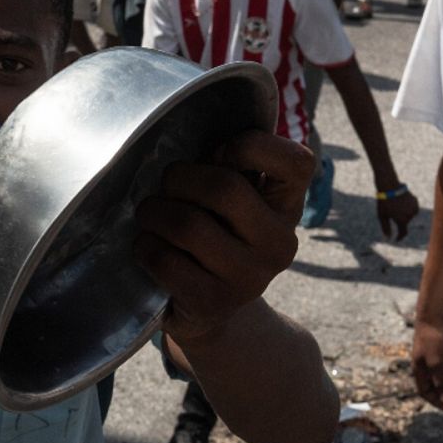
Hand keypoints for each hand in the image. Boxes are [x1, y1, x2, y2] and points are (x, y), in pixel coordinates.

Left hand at [135, 130, 314, 345]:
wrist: (211, 310)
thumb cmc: (214, 232)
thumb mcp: (231, 197)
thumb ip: (226, 164)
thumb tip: (185, 132)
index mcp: (288, 206)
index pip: (297, 162)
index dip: (250, 145)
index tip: (219, 153)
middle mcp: (280, 243)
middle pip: (223, 187)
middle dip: (178, 179)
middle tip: (165, 187)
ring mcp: (250, 277)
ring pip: (187, 225)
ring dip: (153, 213)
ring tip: (149, 215)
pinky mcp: (213, 303)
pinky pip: (165, 260)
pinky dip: (145, 246)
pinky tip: (148, 246)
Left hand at [376, 190, 419, 240]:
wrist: (389, 186)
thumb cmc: (384, 202)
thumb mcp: (382, 216)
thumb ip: (386, 228)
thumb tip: (388, 238)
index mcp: (402, 220)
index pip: (403, 233)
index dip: (399, 237)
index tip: (396, 239)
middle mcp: (410, 215)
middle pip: (405, 223)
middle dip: (399, 220)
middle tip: (391, 211)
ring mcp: (414, 208)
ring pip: (409, 216)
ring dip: (404, 214)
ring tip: (396, 206)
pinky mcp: (416, 202)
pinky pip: (412, 208)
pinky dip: (407, 208)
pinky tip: (401, 202)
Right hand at [411, 313, 442, 408]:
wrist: (432, 316)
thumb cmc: (432, 339)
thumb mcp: (437, 362)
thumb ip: (439, 379)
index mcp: (419, 369)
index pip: (424, 391)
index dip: (434, 401)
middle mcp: (422, 364)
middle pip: (430, 384)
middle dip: (440, 394)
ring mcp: (429, 356)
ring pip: (437, 375)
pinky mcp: (437, 348)